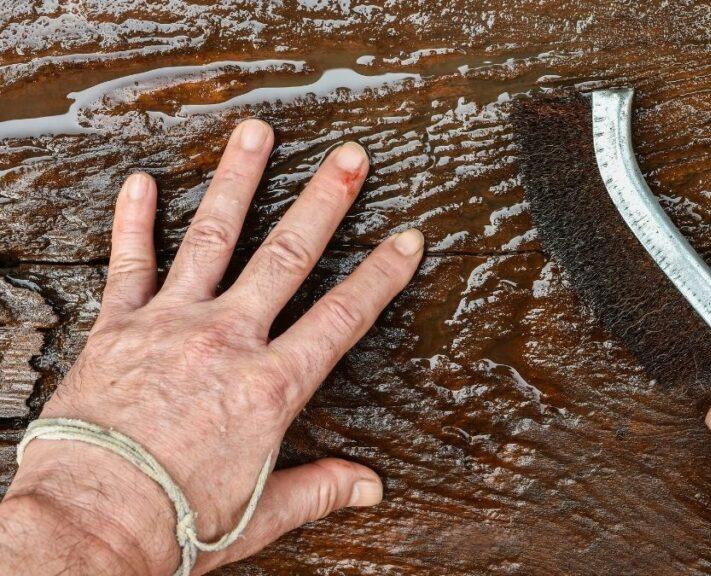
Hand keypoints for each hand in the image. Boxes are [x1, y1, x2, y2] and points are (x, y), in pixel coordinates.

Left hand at [0, 119, 424, 574]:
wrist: (91, 522)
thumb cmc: (178, 521)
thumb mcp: (264, 513)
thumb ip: (321, 488)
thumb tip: (372, 488)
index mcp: (270, 386)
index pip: (343, 317)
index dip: (381, 275)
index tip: (406, 239)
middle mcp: (226, 341)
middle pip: (287, 257)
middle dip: (324, 202)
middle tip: (349, 158)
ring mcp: (171, 325)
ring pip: (213, 238)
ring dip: (238, 182)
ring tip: (257, 134)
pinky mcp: (119, 327)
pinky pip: (129, 263)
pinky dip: (134, 220)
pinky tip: (142, 181)